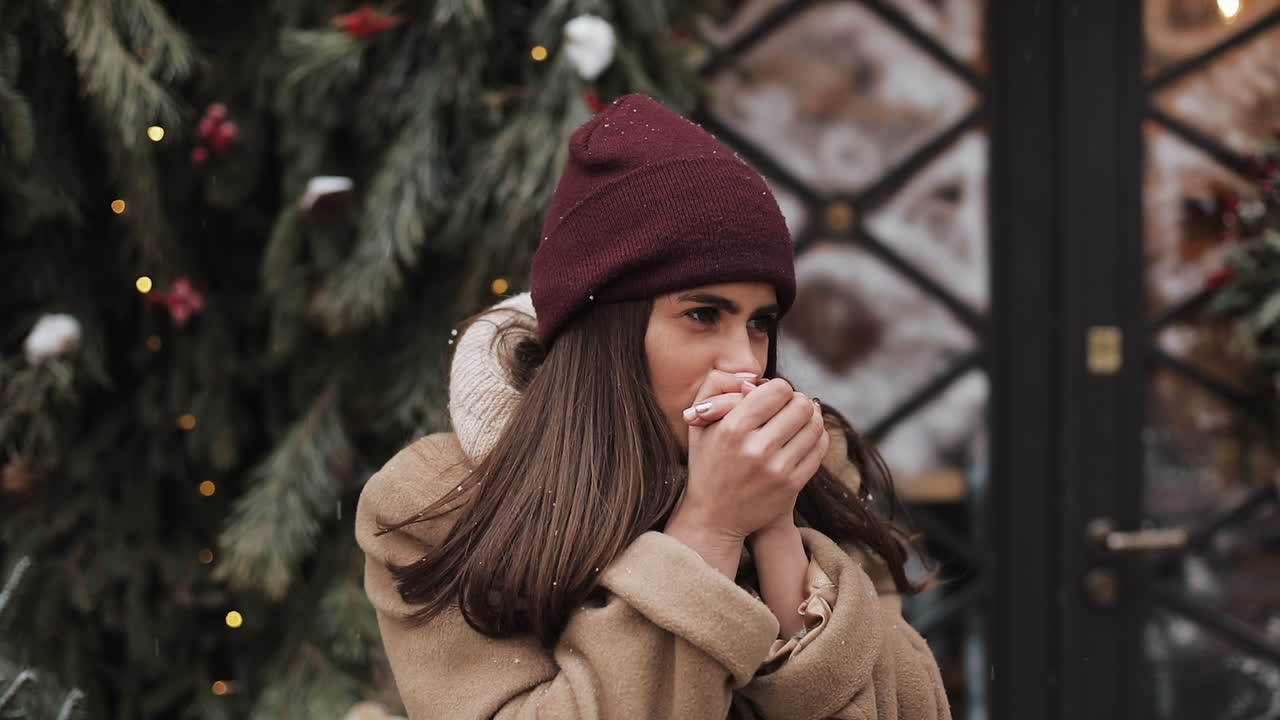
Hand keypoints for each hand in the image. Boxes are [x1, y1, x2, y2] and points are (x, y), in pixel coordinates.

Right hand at [667, 372, 828, 541]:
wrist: (713, 516)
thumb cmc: (707, 461)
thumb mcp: (698, 421)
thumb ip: (716, 385)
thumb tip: (753, 376)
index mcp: (732, 428)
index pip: (778, 389)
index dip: (779, 388)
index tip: (771, 396)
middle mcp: (755, 449)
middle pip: (801, 405)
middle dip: (797, 401)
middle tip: (788, 406)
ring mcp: (777, 469)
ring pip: (814, 426)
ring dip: (810, 417)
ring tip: (799, 419)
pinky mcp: (791, 486)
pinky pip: (818, 450)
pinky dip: (816, 437)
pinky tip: (805, 436)